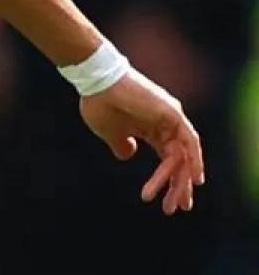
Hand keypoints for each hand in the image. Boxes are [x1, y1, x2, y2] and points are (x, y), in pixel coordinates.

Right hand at [79, 68, 204, 214]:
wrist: (96, 81)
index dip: (165, 180)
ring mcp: (170, 118)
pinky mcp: (172, 114)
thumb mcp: (109, 132)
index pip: (166, 158)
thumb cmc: (99, 104)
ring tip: (178, 202)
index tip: (163, 201)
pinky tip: (194, 180)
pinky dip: (194, 160)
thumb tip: (128, 155)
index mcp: (150, 128)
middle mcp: (164, 123)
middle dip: (176, 186)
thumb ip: (121, 144)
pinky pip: (189, 141)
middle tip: (174, 208)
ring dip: (181, 180)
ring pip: (182, 155)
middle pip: (177, 160)